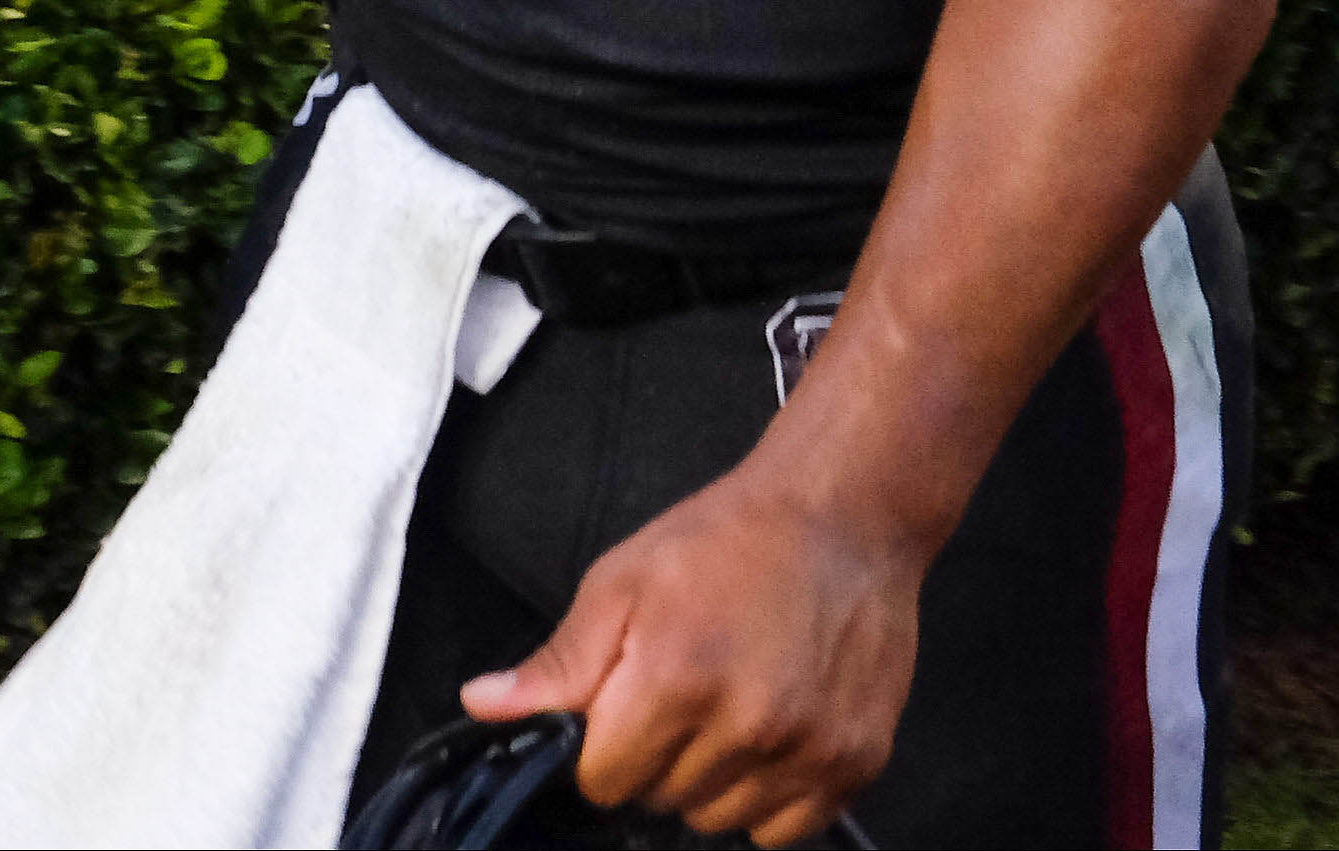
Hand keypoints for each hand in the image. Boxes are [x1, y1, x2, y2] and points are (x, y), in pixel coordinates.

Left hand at [462, 456, 920, 844]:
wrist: (839, 519)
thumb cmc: (721, 542)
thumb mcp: (620, 583)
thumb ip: (558, 662)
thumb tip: (481, 705)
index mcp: (674, 680)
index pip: (604, 781)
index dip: (598, 751)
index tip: (616, 714)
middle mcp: (745, 727)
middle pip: (660, 801)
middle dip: (652, 760)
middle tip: (675, 698)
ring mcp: (808, 751)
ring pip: (720, 821)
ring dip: (707, 784)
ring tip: (722, 712)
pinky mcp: (856, 764)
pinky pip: (786, 831)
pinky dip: (767, 801)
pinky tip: (765, 741)